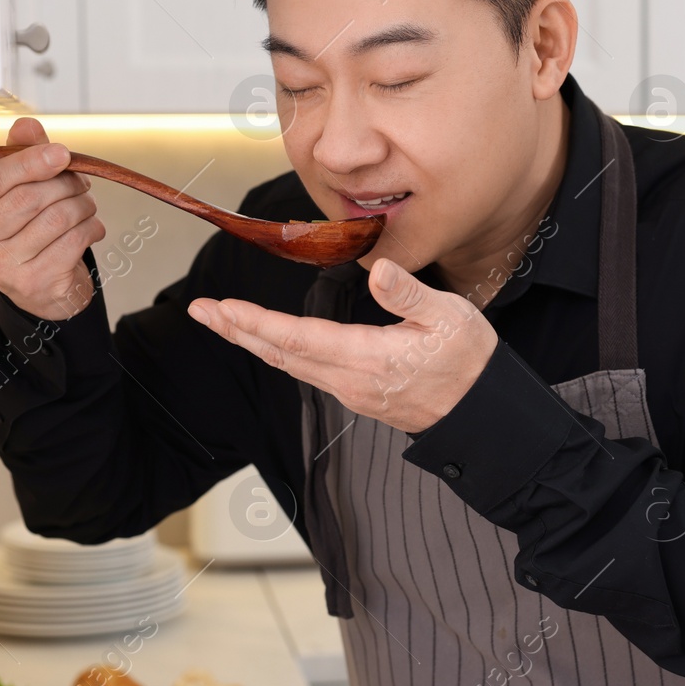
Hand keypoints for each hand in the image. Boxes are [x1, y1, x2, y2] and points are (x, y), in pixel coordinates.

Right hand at [0, 117, 105, 319]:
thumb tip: (26, 125)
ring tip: (87, 205)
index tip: (61, 152)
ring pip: (56, 218)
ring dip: (83, 205)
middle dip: (65, 183)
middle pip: (28, 198)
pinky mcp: (34, 283)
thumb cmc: (29, 231)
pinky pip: (74, 240)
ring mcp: (2, 267)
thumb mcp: (20, 192)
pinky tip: (91, 228)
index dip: (29, 161)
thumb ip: (21, 156)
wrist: (42, 290)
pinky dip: (92, 228)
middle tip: (82, 182)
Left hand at [188, 258, 497, 433]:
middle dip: (237, 331)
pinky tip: (270, 341)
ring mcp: (351, 391)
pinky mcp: (358, 395)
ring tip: (224, 320)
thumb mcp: (449, 319)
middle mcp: (350, 380)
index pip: (297, 338)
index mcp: (367, 358)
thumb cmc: (470, 363)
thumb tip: (379, 270)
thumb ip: (409, 295)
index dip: (256, 322)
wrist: (483, 415)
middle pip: (281, 353)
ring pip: (290, 364)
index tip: (223, 307)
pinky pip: (306, 371)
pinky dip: (279, 352)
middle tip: (201, 311)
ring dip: (252, 341)